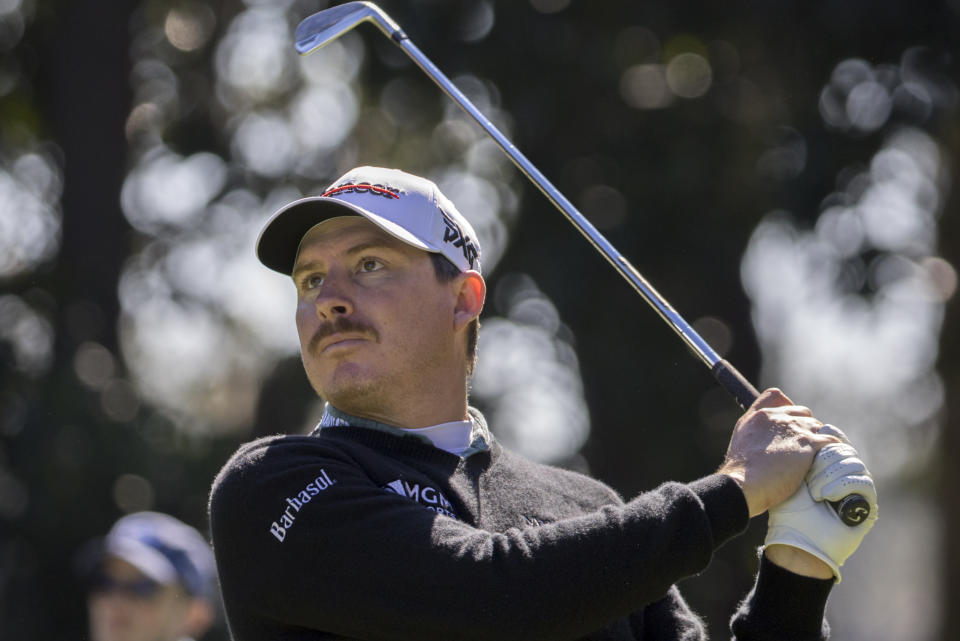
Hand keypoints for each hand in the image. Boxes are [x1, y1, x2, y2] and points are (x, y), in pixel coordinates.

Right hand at [717, 388, 839, 516]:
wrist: (744, 483)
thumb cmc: (740, 471)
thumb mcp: (740, 442)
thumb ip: (754, 432)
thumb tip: (766, 441)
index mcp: (759, 416)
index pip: (777, 397)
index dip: (788, 409)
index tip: (790, 422)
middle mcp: (778, 418)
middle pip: (803, 413)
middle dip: (806, 427)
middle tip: (806, 446)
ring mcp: (795, 429)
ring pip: (818, 426)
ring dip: (820, 439)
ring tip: (820, 454)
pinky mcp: (809, 443)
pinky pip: (831, 439)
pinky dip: (835, 447)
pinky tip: (833, 457)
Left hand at [763, 435, 877, 581]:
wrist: (792, 536)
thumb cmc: (785, 505)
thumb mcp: (786, 468)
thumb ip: (791, 441)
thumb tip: (789, 406)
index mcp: (825, 462)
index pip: (833, 437)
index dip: (821, 438)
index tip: (807, 442)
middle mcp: (843, 472)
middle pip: (843, 447)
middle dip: (822, 459)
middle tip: (806, 477)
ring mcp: (856, 487)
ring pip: (852, 462)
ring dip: (828, 475)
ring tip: (814, 492)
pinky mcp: (866, 503)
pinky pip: (862, 481)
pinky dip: (841, 486)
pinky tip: (825, 496)